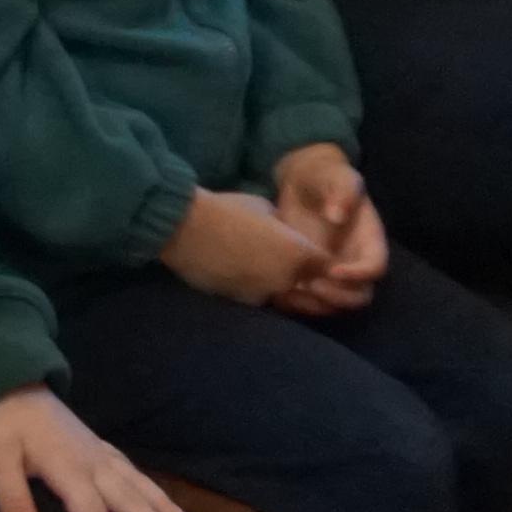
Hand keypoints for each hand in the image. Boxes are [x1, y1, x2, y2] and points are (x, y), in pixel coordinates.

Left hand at [0, 385, 190, 511]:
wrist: (10, 383)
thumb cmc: (0, 424)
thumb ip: (10, 496)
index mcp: (68, 468)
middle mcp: (93, 462)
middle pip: (130, 501)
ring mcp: (99, 452)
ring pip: (140, 483)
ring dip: (165, 507)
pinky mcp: (98, 445)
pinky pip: (132, 470)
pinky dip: (151, 487)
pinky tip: (160, 499)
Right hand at [160, 186, 321, 307]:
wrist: (184, 228)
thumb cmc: (225, 209)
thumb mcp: (264, 208)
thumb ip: (281, 226)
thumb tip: (282, 232)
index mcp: (298, 253)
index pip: (327, 267)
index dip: (322, 261)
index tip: (315, 255)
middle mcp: (286, 280)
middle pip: (308, 287)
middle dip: (305, 279)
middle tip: (290, 264)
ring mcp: (262, 295)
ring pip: (281, 295)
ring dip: (278, 286)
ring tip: (262, 268)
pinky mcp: (239, 303)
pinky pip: (256, 297)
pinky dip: (253, 287)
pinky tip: (240, 272)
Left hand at [267, 144, 389, 309]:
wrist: (300, 186)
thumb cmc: (324, 178)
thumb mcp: (335, 176)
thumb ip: (341, 191)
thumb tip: (337, 216)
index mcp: (369, 241)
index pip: (376, 267)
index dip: (359, 274)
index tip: (333, 270)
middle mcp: (354, 262)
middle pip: (359, 295)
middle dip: (337, 297)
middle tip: (311, 285)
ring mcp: (332, 274)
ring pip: (334, 305)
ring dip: (316, 306)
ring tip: (290, 292)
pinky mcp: (310, 278)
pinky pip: (310, 303)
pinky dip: (296, 305)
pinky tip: (277, 294)